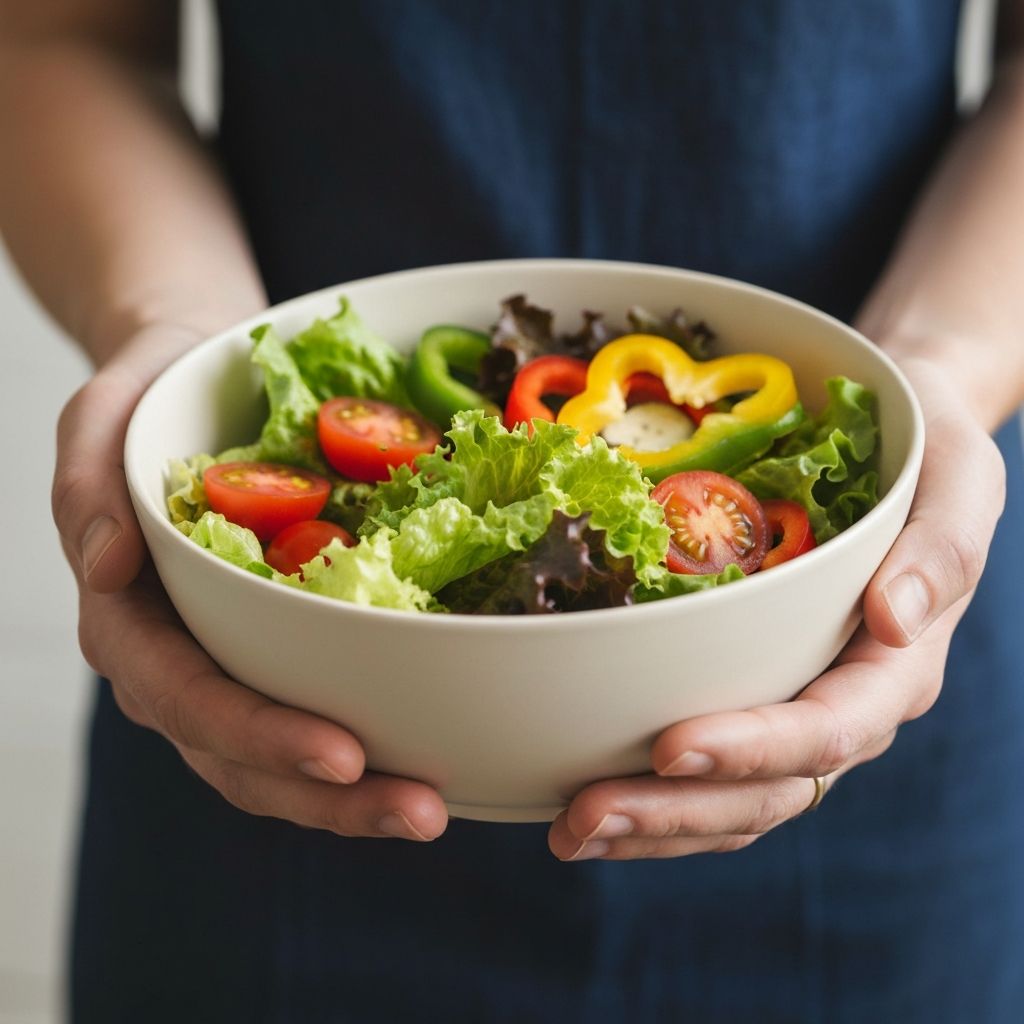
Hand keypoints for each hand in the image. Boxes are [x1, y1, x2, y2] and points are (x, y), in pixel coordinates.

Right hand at [53, 325, 448, 840]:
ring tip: (432, 809)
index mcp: (128, 619)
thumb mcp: (102, 417)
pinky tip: (426, 760)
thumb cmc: (150, 397)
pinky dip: (364, 748)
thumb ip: (89, 488)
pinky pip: (312, 713)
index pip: (186, 696)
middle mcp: (175, 660)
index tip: (342, 755)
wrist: (195, 384)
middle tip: (421, 813)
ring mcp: (225, 664)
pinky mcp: (273, 651)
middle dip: (328, 797)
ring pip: (278, 762)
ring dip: (355, 797)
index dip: (259, 735)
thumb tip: (107, 566)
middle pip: (239, 756)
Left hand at [548, 357, 1005, 860]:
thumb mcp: (958, 480)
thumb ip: (940, 549)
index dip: (750, 748)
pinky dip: (655, 800)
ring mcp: (798, 713)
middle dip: (676, 811)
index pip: (828, 729)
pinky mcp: (757, 702)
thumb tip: (897, 618)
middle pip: (767, 790)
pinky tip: (592, 805)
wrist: (900, 445)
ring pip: (733, 803)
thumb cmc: (924, 454)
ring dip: (652, 825)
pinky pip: (713, 777)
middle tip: (584, 817)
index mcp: (896, 668)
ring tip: (568, 833)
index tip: (667, 747)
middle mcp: (847, 707)